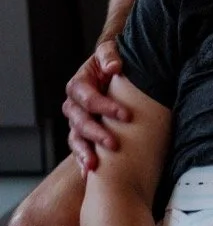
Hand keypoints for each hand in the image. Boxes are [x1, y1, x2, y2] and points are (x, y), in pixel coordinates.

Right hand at [64, 38, 129, 174]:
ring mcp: (76, 121)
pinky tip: (88, 173)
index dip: (105, 106)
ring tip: (94, 165)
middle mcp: (73, 105)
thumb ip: (109, 55)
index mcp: (78, 85)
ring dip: (84, 152)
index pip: (88, 98)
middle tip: (114, 143)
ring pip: (76, 138)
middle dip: (96, 133)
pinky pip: (78, 149)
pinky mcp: (82, 133)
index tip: (126, 115)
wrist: (111, 70)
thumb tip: (114, 67)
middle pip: (80, 121)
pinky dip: (82, 161)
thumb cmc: (111, 61)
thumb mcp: (109, 52)